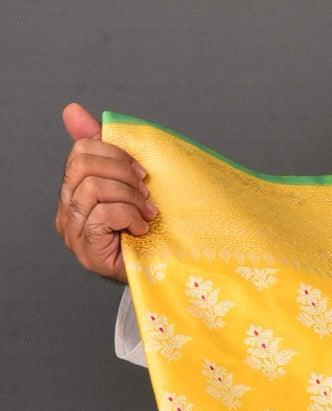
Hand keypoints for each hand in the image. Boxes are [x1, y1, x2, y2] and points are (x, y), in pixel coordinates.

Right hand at [55, 102, 155, 282]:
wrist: (159, 273)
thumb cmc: (145, 229)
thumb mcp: (128, 185)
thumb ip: (104, 150)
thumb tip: (71, 110)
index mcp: (74, 190)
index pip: (81, 152)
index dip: (114, 154)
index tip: (141, 172)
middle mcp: (67, 210)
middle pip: (83, 166)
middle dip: (122, 174)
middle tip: (145, 193)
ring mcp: (73, 231)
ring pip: (93, 189)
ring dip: (129, 197)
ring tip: (146, 213)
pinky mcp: (87, 249)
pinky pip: (102, 215)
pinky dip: (128, 216)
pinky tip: (141, 228)